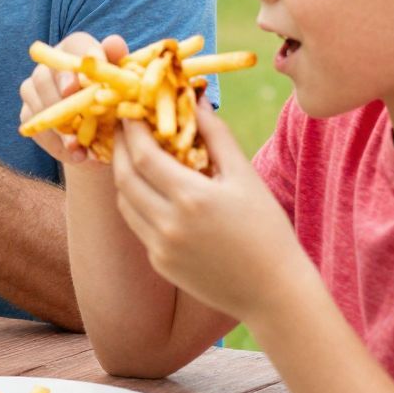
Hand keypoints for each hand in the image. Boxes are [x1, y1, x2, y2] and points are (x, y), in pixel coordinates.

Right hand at [18, 32, 129, 168]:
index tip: (75, 88)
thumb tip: (114, 42)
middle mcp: (49, 65)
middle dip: (58, 98)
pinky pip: (37, 128)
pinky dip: (57, 144)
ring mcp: (34, 89)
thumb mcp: (122, 83)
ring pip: (38, 104)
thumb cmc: (115, 96)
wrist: (102, 128)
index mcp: (76, 47)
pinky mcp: (29, 113)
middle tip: (73, 117)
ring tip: (79, 146)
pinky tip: (76, 155)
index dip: (73, 67)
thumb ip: (118, 63)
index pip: (73, 47)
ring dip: (59, 127)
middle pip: (45, 76)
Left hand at [109, 105, 310, 323]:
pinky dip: (138, 204)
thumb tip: (196, 100)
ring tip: (133, 157)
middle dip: (119, 149)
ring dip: (124, 177)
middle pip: (124, 178)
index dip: (131, 131)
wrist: (274, 292)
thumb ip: (217, 136)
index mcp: (192, 198)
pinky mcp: (160, 264)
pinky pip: (138, 226)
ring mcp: (160, 248)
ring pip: (125, 203)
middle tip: (123, 129)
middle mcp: (169, 224)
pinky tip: (151, 192)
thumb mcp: (246, 178)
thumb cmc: (267, 230)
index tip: (128, 111)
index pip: (144, 155)